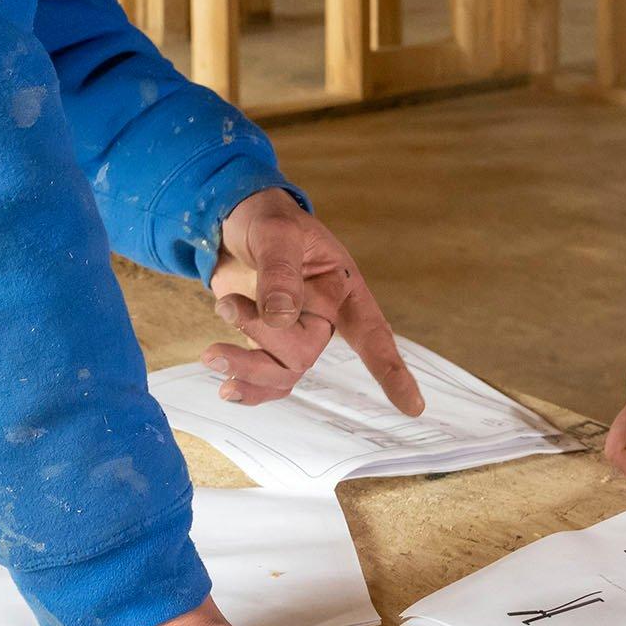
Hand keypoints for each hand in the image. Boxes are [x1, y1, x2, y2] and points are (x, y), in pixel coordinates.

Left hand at [205, 188, 421, 414]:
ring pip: (284, 372)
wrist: (231, 221)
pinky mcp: (267, 343)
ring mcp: (296, 332)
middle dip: (262, 337)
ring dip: (246, 366)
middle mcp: (324, 316)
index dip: (392, 369)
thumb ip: (280, 271)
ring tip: (211, 352)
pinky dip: (247, 386)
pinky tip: (226, 386)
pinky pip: (266, 379)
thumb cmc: (266, 219)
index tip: (413, 406)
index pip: (373, 332)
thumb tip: (281, 317)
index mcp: (340, 287)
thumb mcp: (276, 231)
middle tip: (227, 304)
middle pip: (306, 352)